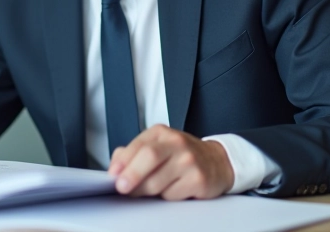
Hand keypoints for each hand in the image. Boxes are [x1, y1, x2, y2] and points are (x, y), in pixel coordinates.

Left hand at [107, 124, 233, 199]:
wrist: (216, 161)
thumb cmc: (181, 155)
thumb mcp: (157, 146)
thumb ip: (134, 153)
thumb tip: (115, 165)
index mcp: (161, 133)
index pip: (139, 145)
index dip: (123, 162)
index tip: (113, 175)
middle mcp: (177, 143)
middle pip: (149, 157)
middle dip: (132, 174)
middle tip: (122, 187)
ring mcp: (189, 161)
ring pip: (158, 181)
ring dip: (147, 191)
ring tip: (150, 188)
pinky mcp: (199, 179)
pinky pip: (172, 194)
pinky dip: (166, 196)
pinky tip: (172, 188)